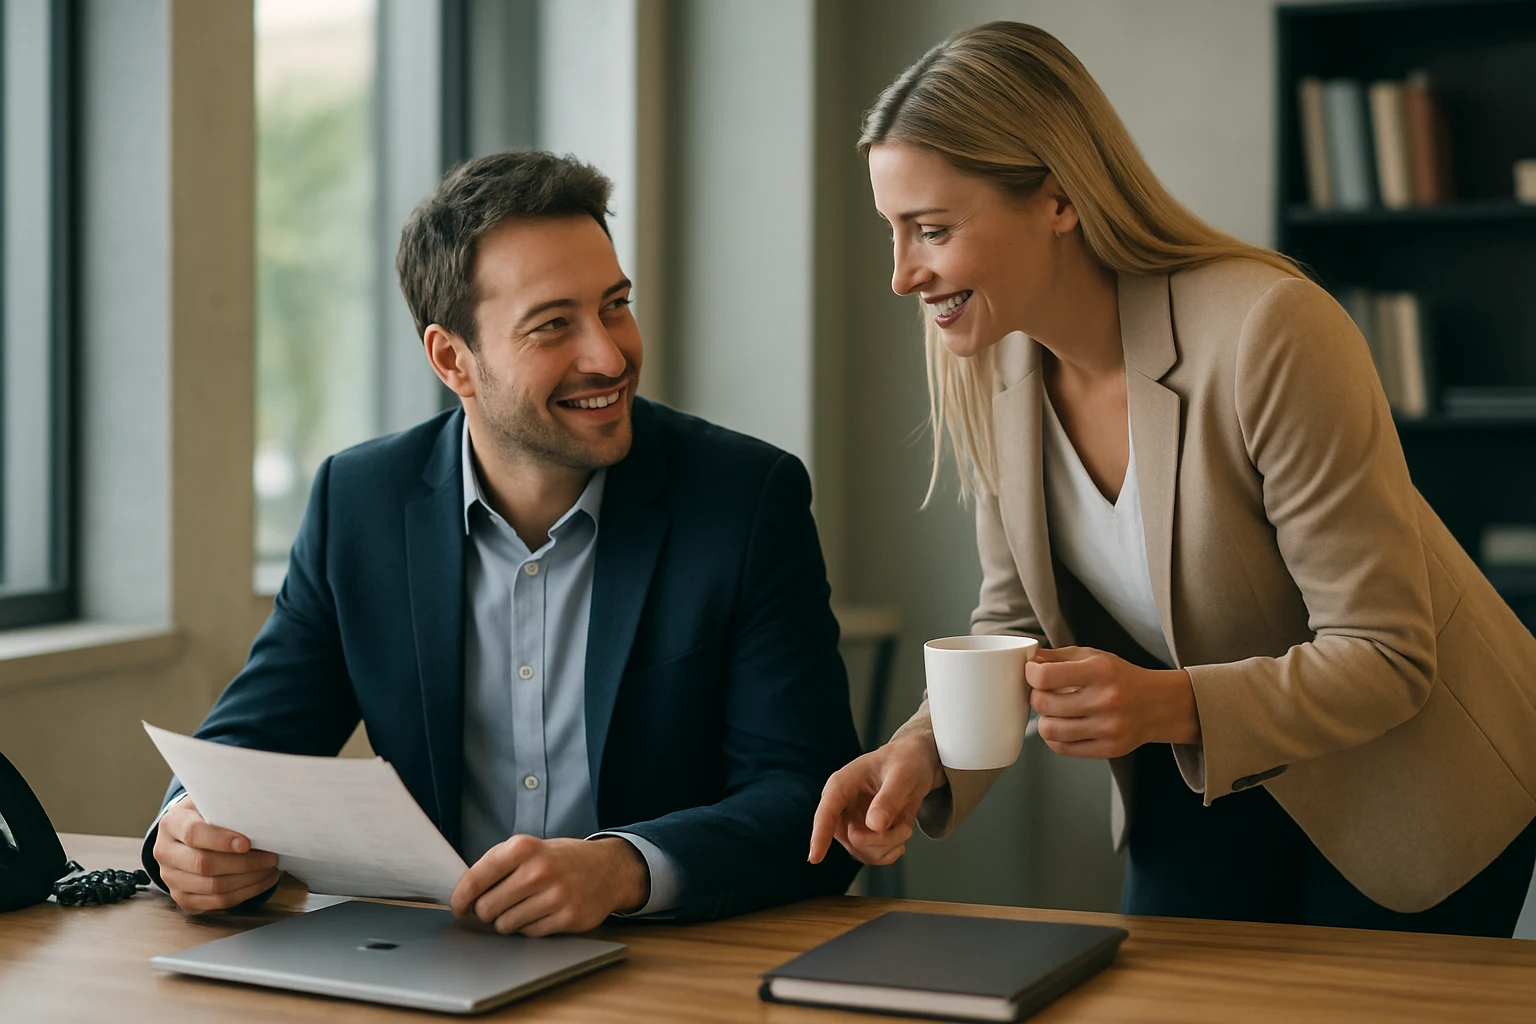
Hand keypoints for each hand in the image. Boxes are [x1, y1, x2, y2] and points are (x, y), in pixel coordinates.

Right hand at [153, 797, 280, 912]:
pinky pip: (216, 902)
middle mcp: (165, 852)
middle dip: (243, 863)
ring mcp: (170, 878)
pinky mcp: (182, 897)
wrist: (187, 833)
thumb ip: (228, 806)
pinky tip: (262, 881)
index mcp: (172, 823)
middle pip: (203, 864)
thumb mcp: (211, 802)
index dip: (221, 840)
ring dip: (248, 880)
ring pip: (212, 887)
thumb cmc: (207, 814)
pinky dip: (244, 894)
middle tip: (271, 857)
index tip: (247, 843)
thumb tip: (261, 815)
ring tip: (270, 869)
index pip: (194, 833)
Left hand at [449, 836, 647, 935]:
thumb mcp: (529, 848)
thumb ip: (497, 865)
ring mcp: (554, 894)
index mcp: (522, 848)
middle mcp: (538, 869)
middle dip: (487, 911)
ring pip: (506, 925)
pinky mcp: (567, 917)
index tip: (458, 907)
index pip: (475, 879)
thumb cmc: (560, 860)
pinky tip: (542, 912)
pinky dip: (530, 927)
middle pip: (486, 908)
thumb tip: (464, 896)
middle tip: (499, 905)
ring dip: (508, 921)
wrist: (608, 868)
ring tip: (524, 907)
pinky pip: (529, 933)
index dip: (460, 898)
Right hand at [808, 733, 945, 866]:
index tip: (815, 858)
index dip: (820, 835)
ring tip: (904, 825)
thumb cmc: (905, 761)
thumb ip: (889, 799)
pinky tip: (899, 834)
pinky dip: (891, 851)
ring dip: (890, 844)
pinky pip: (872, 857)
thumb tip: (874, 826)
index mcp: (841, 785)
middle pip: (852, 839)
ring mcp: (850, 824)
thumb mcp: (902, 775)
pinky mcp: (861, 836)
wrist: (915, 764)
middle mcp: (841, 807)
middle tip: (905, 828)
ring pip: (863, 852)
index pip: (826, 812)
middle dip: (882, 839)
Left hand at [1027, 646, 1199, 758]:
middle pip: (1044, 705)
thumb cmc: (1121, 677)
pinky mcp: (1109, 749)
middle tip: (1042, 694)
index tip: (1034, 674)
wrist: (1158, 704)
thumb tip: (1028, 661)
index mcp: (1100, 671)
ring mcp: (1108, 728)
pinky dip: (1055, 738)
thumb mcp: (1093, 657)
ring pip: (1050, 730)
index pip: (1046, 677)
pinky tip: (1063, 726)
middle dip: (1036, 697)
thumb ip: (1058, 657)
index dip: (1031, 675)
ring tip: (1052, 712)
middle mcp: (1105, 700)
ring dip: (1044, 720)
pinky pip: (1063, 748)